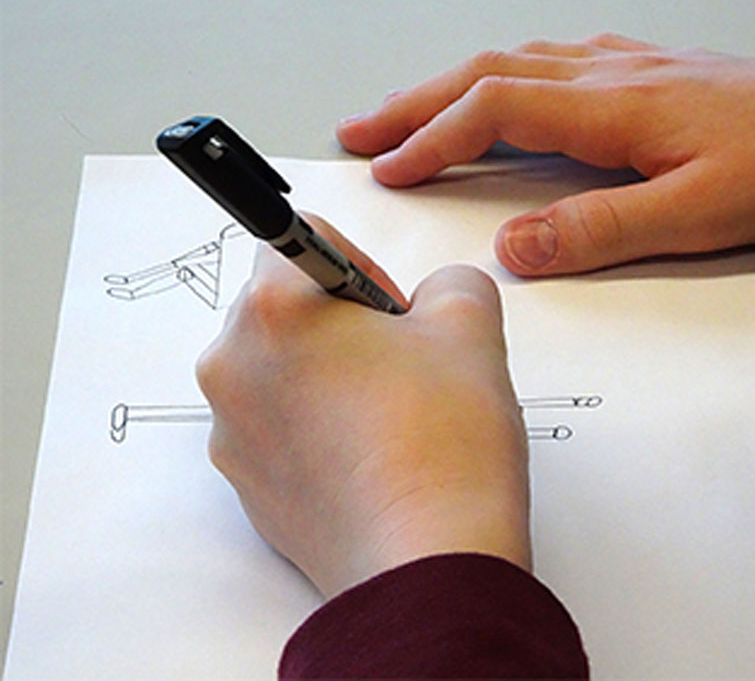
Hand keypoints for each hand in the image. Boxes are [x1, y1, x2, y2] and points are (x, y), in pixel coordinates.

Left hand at [197, 214, 529, 598]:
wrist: (427, 566)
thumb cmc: (443, 448)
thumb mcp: (471, 326)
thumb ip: (449, 282)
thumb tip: (433, 298)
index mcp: (274, 311)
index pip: (300, 238)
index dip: (363, 267)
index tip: (393, 312)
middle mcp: (233, 367)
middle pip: (285, 308)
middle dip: (342, 323)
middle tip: (401, 367)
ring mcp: (233, 433)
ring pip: (282, 371)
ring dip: (329, 376)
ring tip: (391, 419)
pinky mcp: (246, 486)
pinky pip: (279, 428)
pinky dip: (318, 428)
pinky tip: (372, 457)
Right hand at [337, 34, 754, 275]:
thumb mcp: (697, 218)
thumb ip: (599, 231)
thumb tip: (513, 248)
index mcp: (613, 108)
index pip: (494, 113)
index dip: (431, 141)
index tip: (386, 170)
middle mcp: (612, 75)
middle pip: (487, 74)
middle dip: (415, 104)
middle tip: (362, 131)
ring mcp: (631, 67)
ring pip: (517, 62)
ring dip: (453, 86)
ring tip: (409, 111)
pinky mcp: (653, 73)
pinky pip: (557, 61)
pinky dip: (507, 74)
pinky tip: (508, 88)